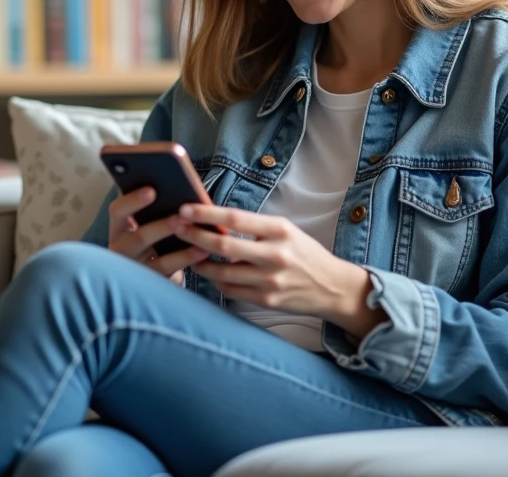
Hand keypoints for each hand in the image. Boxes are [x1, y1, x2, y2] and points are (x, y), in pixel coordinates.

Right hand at [107, 187, 209, 284]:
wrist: (152, 276)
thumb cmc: (153, 237)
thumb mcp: (147, 223)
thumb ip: (157, 209)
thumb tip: (182, 189)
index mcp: (120, 228)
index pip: (117, 211)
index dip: (132, 200)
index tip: (152, 190)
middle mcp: (123, 249)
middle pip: (138, 237)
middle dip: (161, 227)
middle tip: (182, 217)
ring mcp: (137, 270)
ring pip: (157, 261)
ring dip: (180, 250)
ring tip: (198, 236)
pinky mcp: (153, 284)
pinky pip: (170, 274)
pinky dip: (186, 260)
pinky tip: (202, 251)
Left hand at [169, 203, 386, 335]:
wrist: (332, 287)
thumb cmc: (304, 253)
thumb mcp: (285, 231)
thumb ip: (254, 227)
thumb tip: (214, 220)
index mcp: (279, 230)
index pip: (234, 218)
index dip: (205, 214)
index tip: (185, 208)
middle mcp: (274, 255)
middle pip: (222, 246)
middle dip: (194, 236)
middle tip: (175, 227)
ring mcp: (270, 280)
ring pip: (221, 272)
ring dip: (199, 262)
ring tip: (186, 251)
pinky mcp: (267, 300)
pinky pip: (230, 290)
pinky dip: (216, 280)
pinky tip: (209, 271)